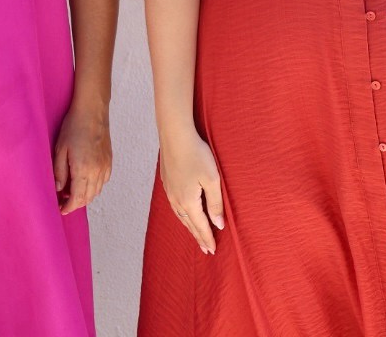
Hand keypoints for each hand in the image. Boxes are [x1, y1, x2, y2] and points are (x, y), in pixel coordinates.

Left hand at [53, 102, 111, 214]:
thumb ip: (59, 172)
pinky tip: (84, 181)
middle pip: (87, 198)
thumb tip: (59, 189)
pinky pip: (102, 182)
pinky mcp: (109, 162)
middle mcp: (97, 171)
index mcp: (83, 170)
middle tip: (63, 201)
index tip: (61, 209)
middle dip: (75, 203)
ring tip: (71, 191)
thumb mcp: (60, 149)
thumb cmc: (73, 127)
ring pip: (96, 191)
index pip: (77, 198)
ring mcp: (105, 167)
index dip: (68, 207)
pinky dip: (93, 187)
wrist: (92, 112)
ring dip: (84, 196)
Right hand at [159, 124, 223, 253]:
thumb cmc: (197, 155)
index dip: (207, 238)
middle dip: (198, 236)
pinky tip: (184, 212)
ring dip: (189, 226)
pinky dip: (182, 215)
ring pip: (180, 215)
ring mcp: (169, 191)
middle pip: (189, 224)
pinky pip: (175, 205)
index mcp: (188, 201)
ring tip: (196, 234)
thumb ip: (216, 204)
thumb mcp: (212, 180)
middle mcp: (176, 200)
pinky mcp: (167, 181)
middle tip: (206, 249)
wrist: (175, 135)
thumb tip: (219, 225)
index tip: (213, 250)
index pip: (201, 226)